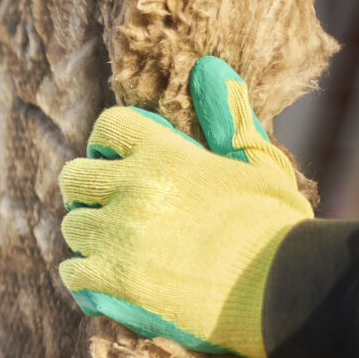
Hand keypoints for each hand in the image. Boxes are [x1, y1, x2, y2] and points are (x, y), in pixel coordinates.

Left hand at [57, 56, 313, 357]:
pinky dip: (85, 279)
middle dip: (88, 193)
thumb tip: (211, 68)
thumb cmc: (278, 228)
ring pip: (72, 227)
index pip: (108, 127)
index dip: (106, 145)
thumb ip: (228, 119)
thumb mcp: (259, 163)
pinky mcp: (114, 279)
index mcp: (167, 154)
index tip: (116, 164)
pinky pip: (72, 272)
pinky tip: (108, 282)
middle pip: (74, 178)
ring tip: (118, 250)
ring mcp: (120, 234)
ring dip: (90, 238)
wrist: (286, 289)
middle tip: (111, 211)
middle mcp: (135, 187)